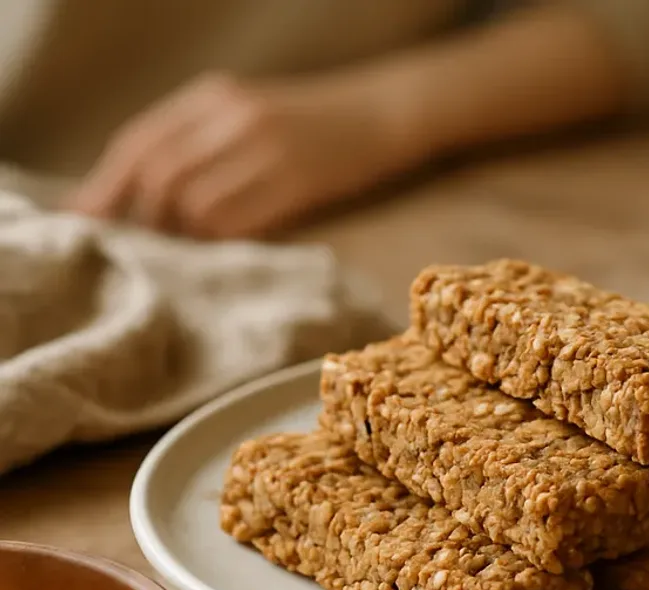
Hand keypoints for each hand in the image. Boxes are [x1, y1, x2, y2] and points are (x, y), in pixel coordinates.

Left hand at [71, 72, 423, 238]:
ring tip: (189, 255)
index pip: (140, 143)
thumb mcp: (249, 113)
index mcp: (214, 96)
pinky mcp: (298, 181)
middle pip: (159, 176)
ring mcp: (267, 148)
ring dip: (183, 238)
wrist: (385, 113)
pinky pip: (238, 221)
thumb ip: (200, 141)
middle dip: (142, 220)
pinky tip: (225, 252)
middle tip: (142, 251)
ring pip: (193, 204)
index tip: (85, 224)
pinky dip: (220, 242)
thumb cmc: (315, 123)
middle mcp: (233, 117)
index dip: (106, 188)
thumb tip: (141, 196)